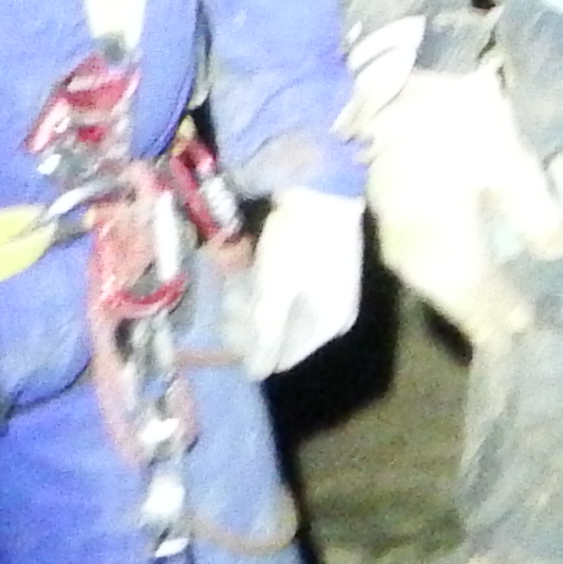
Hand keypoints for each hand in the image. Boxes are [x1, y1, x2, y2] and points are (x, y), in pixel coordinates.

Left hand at [233, 191, 366, 376]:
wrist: (324, 189)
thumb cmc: (299, 242)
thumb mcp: (276, 289)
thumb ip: (266, 332)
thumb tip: (256, 374)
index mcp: (327, 325)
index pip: (284, 356)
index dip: (253, 347)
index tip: (229, 324)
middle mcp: (333, 315)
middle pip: (284, 334)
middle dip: (252, 322)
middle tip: (229, 300)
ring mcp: (331, 293)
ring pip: (284, 312)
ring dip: (256, 303)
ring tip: (234, 284)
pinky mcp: (324, 273)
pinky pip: (291, 293)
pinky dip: (268, 288)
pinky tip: (249, 274)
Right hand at [358, 64, 559, 351]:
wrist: (382, 88)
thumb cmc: (451, 123)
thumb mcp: (506, 162)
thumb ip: (534, 213)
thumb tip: (558, 253)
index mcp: (450, 252)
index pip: (485, 300)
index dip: (509, 318)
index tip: (533, 336)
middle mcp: (419, 260)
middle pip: (458, 302)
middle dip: (487, 319)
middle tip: (516, 340)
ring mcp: (398, 243)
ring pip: (439, 288)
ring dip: (467, 303)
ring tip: (496, 317)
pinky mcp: (391, 223)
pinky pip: (425, 270)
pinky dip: (450, 281)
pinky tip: (468, 279)